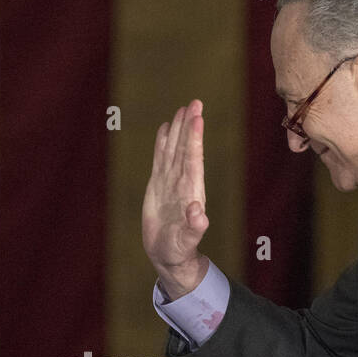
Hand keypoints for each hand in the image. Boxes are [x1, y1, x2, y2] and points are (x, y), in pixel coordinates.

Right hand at [142, 99, 209, 299]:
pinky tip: (165, 127)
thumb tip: (199, 214)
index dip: (194, 139)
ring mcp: (170, 182)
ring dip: (178, 129)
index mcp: (190, 192)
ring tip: (183, 108)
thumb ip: (194, 228)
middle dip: (189, 126)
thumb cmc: (178, 250)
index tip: (197, 119)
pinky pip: (160, 159)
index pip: (193, 160)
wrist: (168, 254)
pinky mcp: (158, 185)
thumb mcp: (186, 242)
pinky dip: (162, 142)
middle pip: (185, 149)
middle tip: (195, 102)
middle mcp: (182, 182)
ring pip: (174, 150)